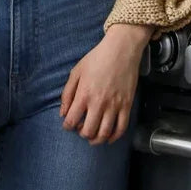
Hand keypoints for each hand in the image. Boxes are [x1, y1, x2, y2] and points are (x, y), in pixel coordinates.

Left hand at [59, 25, 150, 144]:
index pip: (72, 120)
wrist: (121, 50)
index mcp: (84, 94)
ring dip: (97, 139)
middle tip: (81, 130)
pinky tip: (109, 137)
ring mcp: (114, 105)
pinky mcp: (127, 105)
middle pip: (88, 131)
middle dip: (82, 134)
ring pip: (105, 133)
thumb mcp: (76, 72)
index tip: (68, 125)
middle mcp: (99, 103)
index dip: (67, 126)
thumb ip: (67, 93)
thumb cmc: (97, 58)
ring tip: (93, 137)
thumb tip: (63, 113)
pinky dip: (114, 137)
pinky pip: (121, 128)